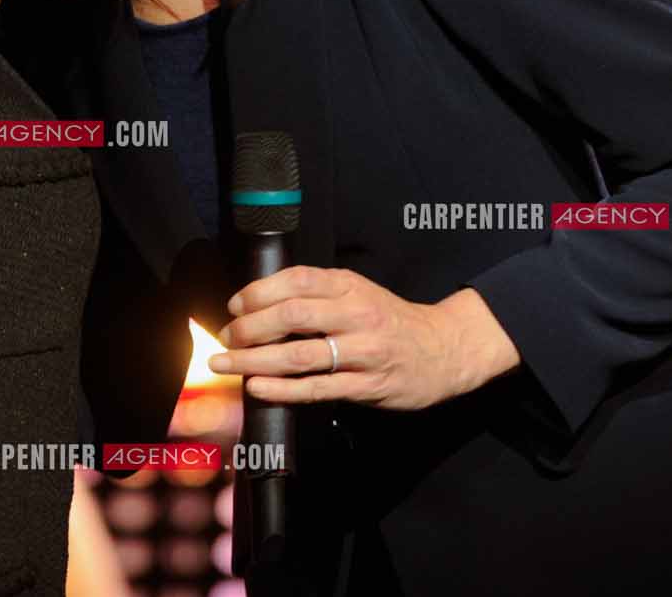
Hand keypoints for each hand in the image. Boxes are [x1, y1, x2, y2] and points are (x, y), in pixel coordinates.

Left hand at [205, 266, 522, 410]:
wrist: (446, 350)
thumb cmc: (391, 321)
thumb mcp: (360, 292)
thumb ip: (319, 294)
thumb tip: (260, 303)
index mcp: (350, 286)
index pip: (296, 280)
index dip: (258, 291)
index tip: (234, 305)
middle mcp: (356, 314)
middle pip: (292, 315)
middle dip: (249, 328)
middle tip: (226, 339)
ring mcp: (363, 352)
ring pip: (299, 355)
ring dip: (255, 361)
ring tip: (226, 364)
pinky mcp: (367, 386)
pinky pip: (317, 388)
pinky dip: (282, 390)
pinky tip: (257, 389)